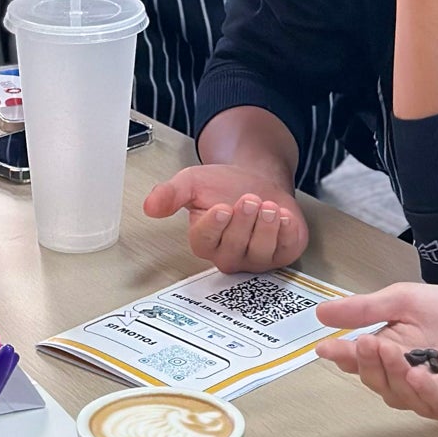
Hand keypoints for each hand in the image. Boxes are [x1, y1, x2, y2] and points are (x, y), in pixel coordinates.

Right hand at [143, 163, 307, 272]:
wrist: (256, 179)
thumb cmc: (224, 186)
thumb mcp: (192, 182)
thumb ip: (170, 193)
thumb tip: (150, 206)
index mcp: (204, 240)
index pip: (205, 241)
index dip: (215, 226)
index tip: (222, 208)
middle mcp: (229, 254)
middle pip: (234, 247)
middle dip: (244, 221)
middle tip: (248, 199)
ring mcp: (256, 257)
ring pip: (260, 251)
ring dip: (266, 227)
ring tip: (268, 206)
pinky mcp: (282, 253)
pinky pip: (286, 249)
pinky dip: (287, 232)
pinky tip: (285, 217)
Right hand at [314, 280, 437, 419]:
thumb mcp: (403, 300)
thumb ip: (366, 309)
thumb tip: (321, 313)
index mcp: (387, 353)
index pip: (358, 360)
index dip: (341, 356)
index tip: (324, 348)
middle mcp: (402, 380)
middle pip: (375, 380)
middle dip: (367, 363)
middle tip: (366, 342)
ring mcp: (427, 395)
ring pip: (399, 394)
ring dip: (391, 374)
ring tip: (390, 352)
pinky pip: (433, 402)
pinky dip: (422, 391)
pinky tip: (414, 375)